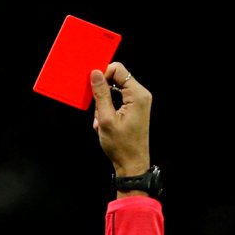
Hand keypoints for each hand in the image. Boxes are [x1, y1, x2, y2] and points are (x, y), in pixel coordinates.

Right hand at [91, 62, 150, 178]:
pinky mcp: (134, 109)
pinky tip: (104, 125)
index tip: (93, 89)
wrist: (131, 164)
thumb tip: (95, 73)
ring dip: (103, 106)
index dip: (103, 75)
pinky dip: (107, 111)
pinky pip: (117, 101)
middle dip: (102, 94)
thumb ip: (101, 94)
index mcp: (137, 95)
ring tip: (101, 123)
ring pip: (113, 92)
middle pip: (115, 80)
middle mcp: (140, 95)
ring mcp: (138, 102)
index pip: (118, 70)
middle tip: (98, 113)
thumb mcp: (106, 119)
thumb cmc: (121, 146)